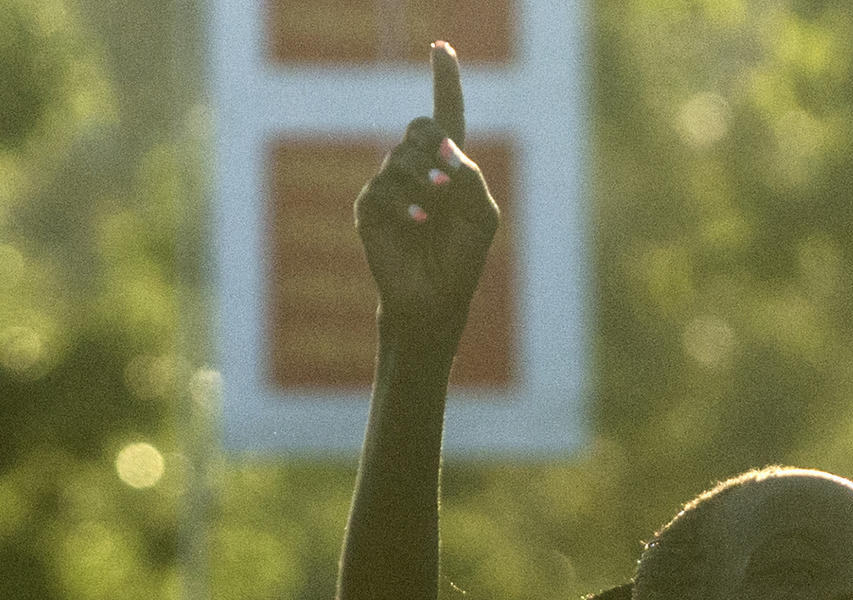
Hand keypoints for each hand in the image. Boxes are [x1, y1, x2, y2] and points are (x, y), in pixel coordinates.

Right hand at [353, 43, 499, 356]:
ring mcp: (390, 187)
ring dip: (422, 181)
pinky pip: (382, 189)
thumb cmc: (463, 257)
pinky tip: (418, 221)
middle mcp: (416, 168)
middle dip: (434, 147)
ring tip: (434, 211)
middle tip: (448, 181)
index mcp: (448, 163)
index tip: (441, 47)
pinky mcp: (370, 209)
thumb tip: (444, 149)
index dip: (444, 80)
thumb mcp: (482, 214)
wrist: (436, 299)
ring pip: (400, 158)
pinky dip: (403, 203)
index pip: (445, 113)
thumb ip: (471, 176)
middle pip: (419, 128)